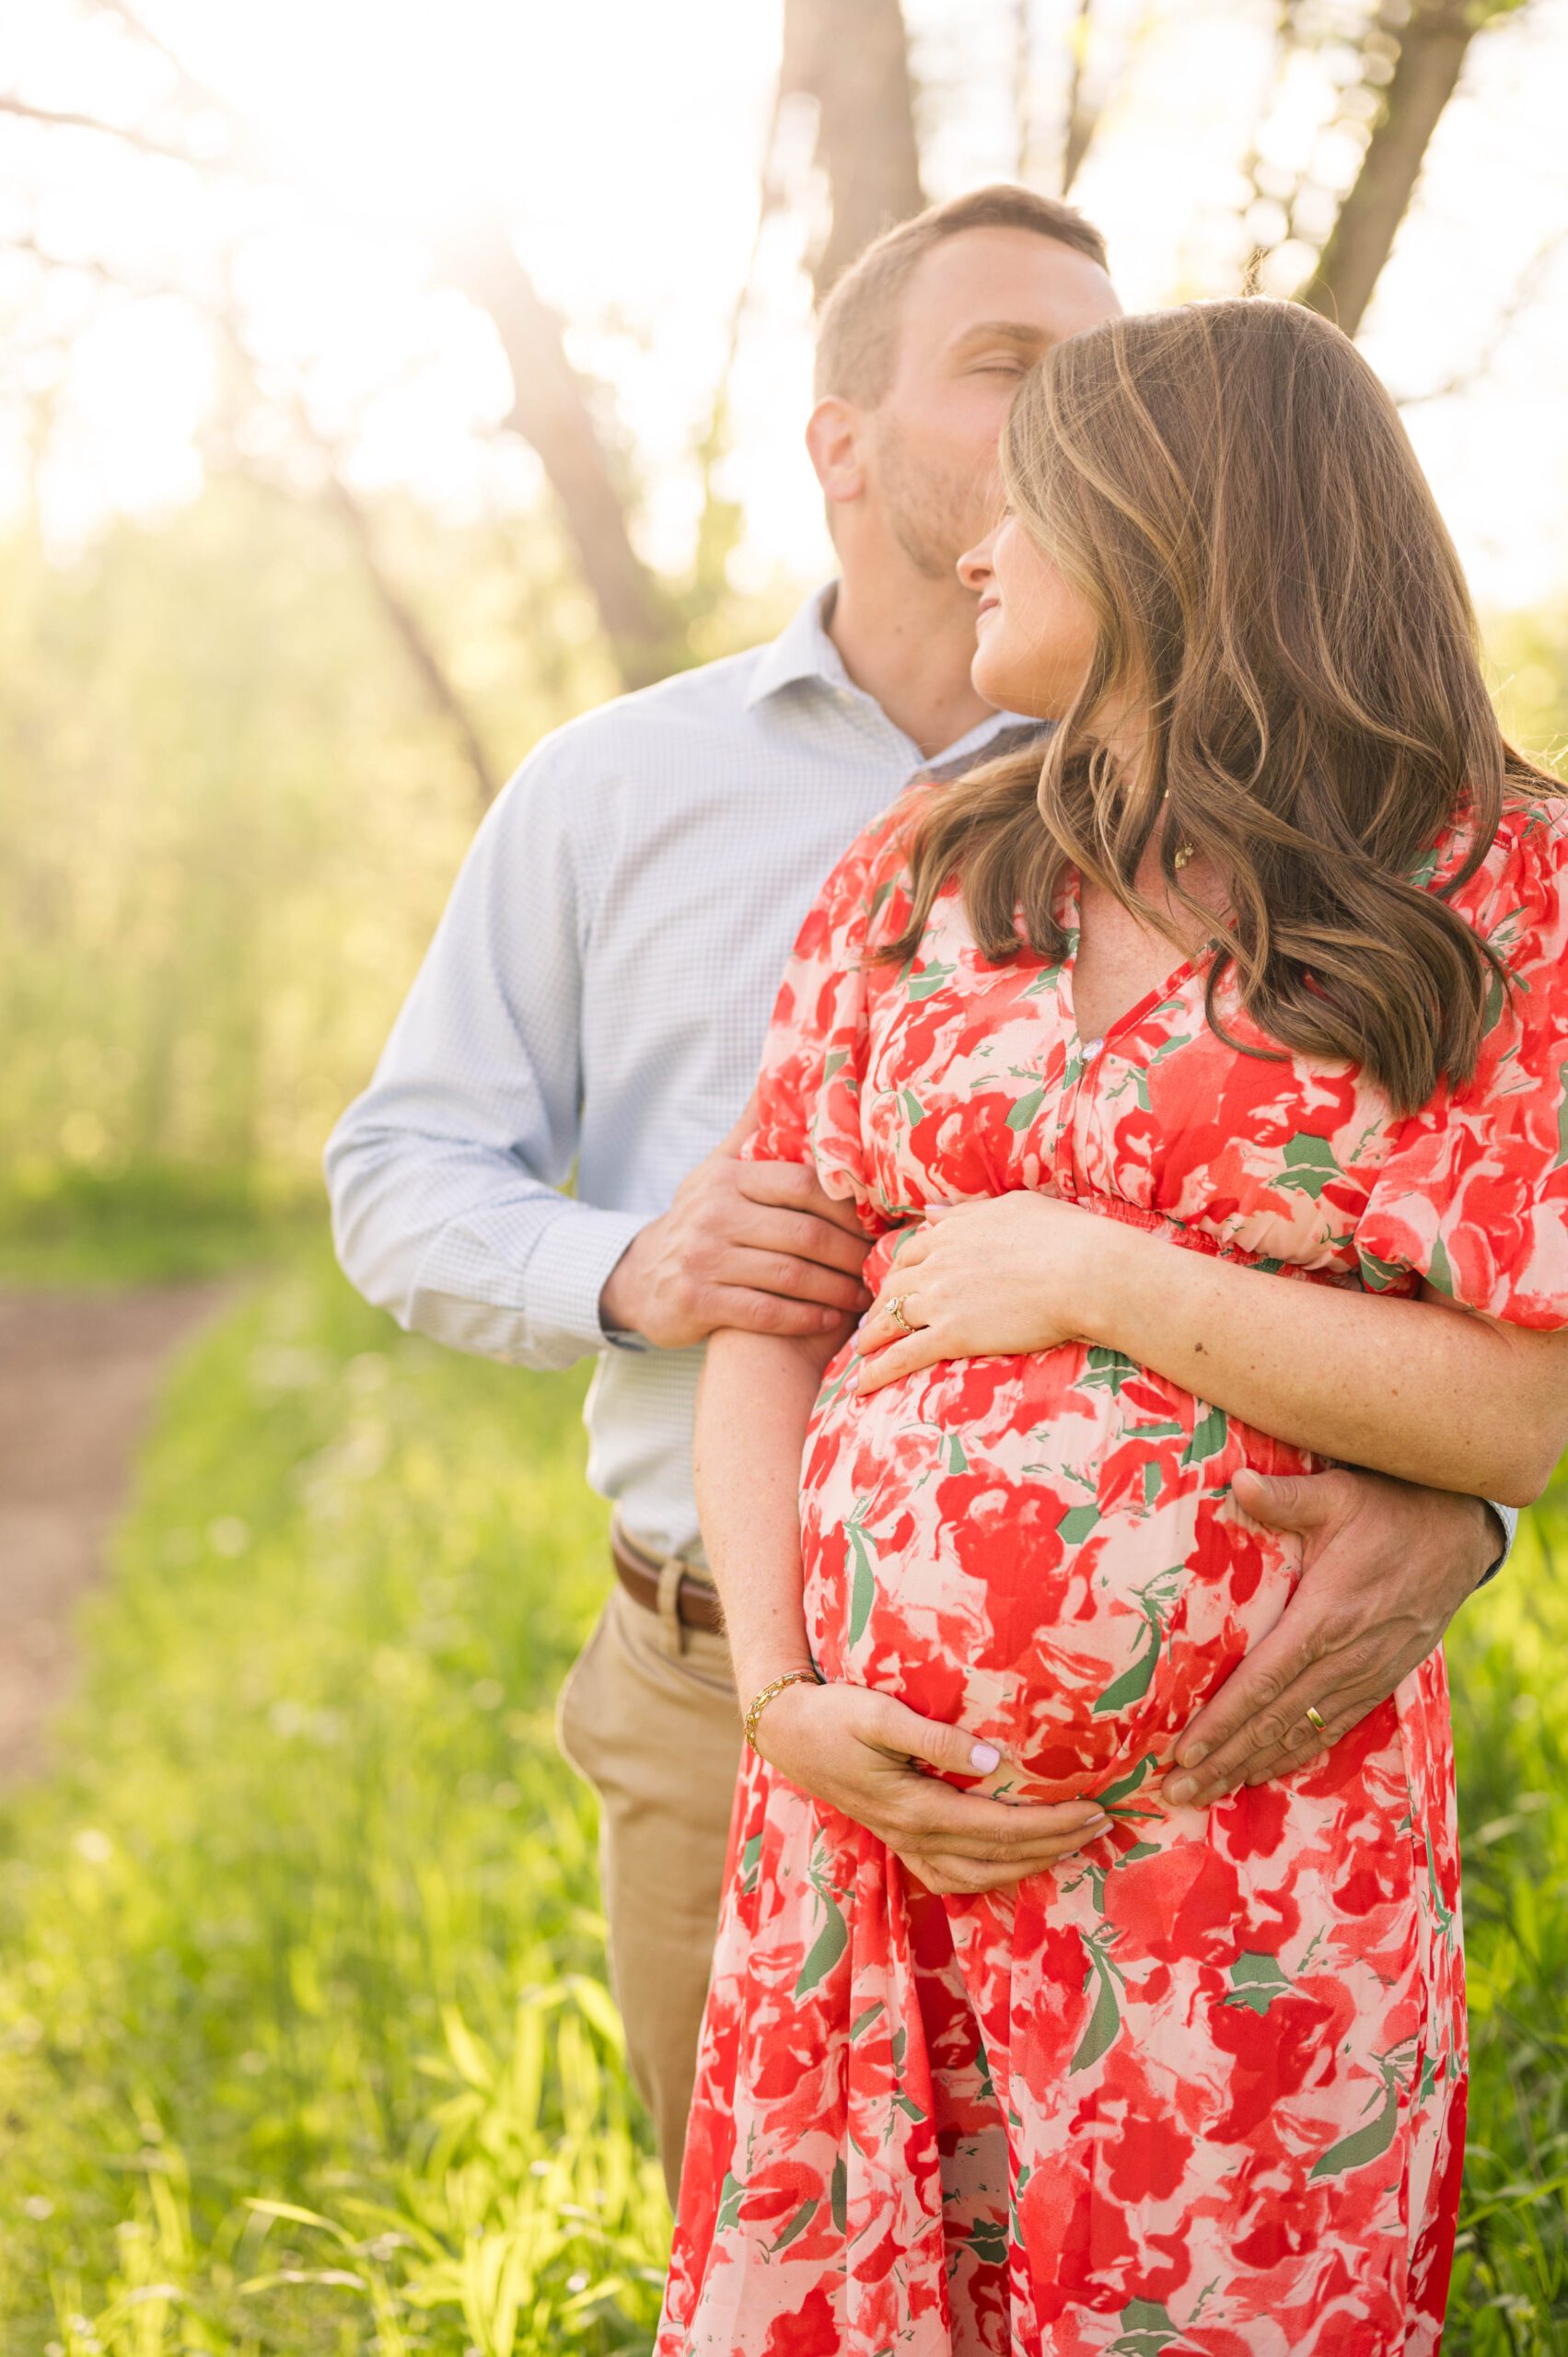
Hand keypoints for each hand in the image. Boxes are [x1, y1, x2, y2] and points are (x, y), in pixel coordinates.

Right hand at [600, 1100, 872, 1348]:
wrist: (641, 1277)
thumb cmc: (702, 1218)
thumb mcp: (719, 1168)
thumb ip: (755, 1127)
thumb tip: (782, 1066)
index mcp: (729, 1177)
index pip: (804, 1185)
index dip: (849, 1206)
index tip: (880, 1222)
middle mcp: (713, 1214)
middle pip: (804, 1234)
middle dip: (851, 1253)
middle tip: (881, 1265)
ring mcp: (703, 1259)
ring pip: (790, 1276)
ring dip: (837, 1290)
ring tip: (865, 1295)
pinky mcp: (697, 1301)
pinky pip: (766, 1312)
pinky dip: (806, 1318)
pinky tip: (831, 1319)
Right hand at [753, 1677, 1109, 1895]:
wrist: (787, 1733)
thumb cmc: (835, 1714)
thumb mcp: (881, 1714)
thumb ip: (937, 1738)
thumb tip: (997, 1761)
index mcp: (915, 1807)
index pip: (1001, 1826)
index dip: (1052, 1823)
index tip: (1094, 1808)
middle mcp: (913, 1836)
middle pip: (1000, 1856)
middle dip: (1056, 1844)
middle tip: (1102, 1824)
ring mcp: (904, 1845)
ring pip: (979, 1877)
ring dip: (1031, 1865)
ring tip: (1072, 1845)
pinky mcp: (899, 1841)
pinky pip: (953, 1877)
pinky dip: (992, 1877)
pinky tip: (1016, 1864)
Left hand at [855, 1193, 1100, 1392]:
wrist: (1085, 1270)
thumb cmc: (1066, 1236)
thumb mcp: (1014, 1207)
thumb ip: (970, 1212)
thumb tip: (935, 1212)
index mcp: (954, 1231)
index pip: (913, 1252)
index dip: (900, 1272)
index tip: (895, 1286)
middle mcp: (938, 1262)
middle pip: (895, 1286)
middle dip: (879, 1306)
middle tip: (871, 1323)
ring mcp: (941, 1299)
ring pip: (891, 1319)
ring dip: (870, 1337)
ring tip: (859, 1353)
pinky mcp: (952, 1334)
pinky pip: (902, 1355)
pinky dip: (877, 1371)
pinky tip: (860, 1386)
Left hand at [1161, 1467, 1496, 1806]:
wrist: (1460, 1532)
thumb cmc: (1391, 1507)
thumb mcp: (1339, 1492)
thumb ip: (1286, 1496)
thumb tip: (1237, 1482)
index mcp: (1328, 1614)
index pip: (1265, 1680)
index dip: (1224, 1720)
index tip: (1184, 1750)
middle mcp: (1347, 1656)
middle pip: (1274, 1720)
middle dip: (1223, 1759)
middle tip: (1177, 1791)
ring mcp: (1366, 1673)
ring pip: (1300, 1732)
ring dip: (1251, 1766)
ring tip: (1206, 1793)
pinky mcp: (1380, 1680)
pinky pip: (1333, 1728)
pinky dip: (1295, 1754)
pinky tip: (1263, 1772)